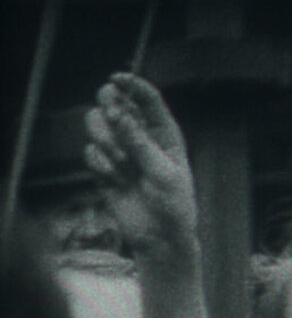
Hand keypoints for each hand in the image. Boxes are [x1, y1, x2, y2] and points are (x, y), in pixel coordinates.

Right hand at [83, 73, 198, 267]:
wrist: (160, 237)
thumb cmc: (173, 204)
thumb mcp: (163, 172)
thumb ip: (139, 142)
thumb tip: (115, 112)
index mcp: (165, 133)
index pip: (147, 99)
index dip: (131, 85)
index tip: (116, 79)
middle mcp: (141, 137)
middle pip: (114, 104)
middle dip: (109, 107)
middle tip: (111, 118)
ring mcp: (121, 151)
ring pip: (97, 125)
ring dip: (105, 140)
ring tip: (122, 164)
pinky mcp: (105, 168)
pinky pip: (91, 152)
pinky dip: (101, 164)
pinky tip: (115, 180)